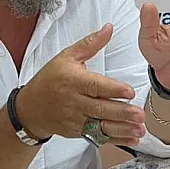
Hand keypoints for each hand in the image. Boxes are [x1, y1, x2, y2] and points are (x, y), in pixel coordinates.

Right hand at [17, 24, 147, 146]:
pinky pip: (98, 137)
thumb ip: (90, 44)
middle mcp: (74, 102)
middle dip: (121, 113)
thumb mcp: (66, 57)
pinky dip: (116, 140)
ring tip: (139, 129)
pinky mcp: (78, 132)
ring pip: (101, 126)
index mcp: (73, 81)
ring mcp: (76, 119)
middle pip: (100, 108)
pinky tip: (132, 139)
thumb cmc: (49, 80)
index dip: (112, 89)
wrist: (30, 108)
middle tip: (139, 115)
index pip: (94, 86)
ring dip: (122, 129)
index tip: (130, 92)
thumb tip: (109, 29)